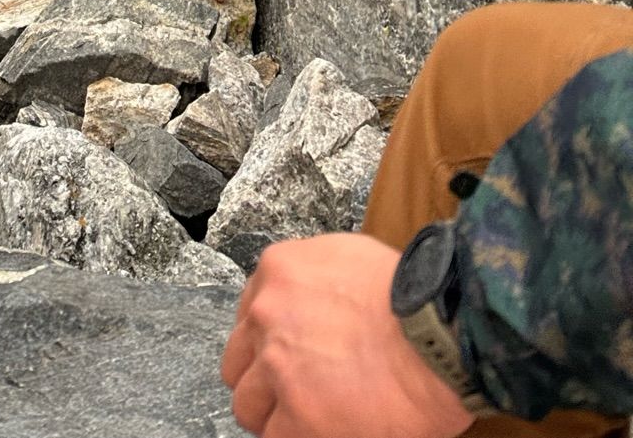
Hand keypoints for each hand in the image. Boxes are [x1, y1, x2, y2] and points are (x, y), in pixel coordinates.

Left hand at [222, 234, 473, 437]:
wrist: (439, 333)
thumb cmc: (413, 296)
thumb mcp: (348, 257)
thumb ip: (313, 282)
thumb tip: (312, 304)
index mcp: (279, 272)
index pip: (247, 316)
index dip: (265, 343)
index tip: (282, 358)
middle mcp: (267, 315)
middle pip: (238, 363)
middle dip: (261, 381)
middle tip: (292, 395)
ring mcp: (278, 367)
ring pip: (248, 406)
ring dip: (275, 415)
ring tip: (310, 418)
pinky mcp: (298, 415)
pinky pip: (276, 437)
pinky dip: (296, 436)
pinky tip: (323, 431)